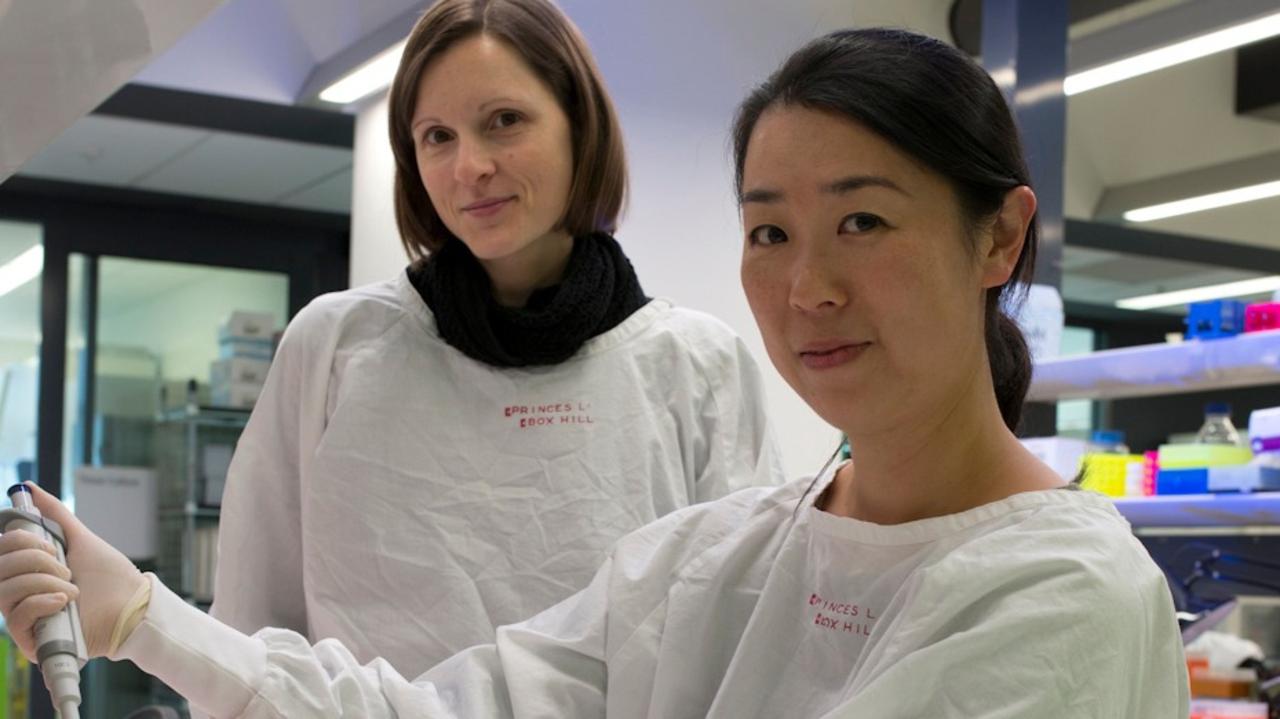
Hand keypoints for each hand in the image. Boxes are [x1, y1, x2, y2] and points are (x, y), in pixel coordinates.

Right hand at [0, 483, 145, 660]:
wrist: (133, 605)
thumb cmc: (110, 575)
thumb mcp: (81, 539)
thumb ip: (54, 515)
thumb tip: (29, 488)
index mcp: (26, 571)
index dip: (16, 541)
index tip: (47, 542)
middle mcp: (19, 594)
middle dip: (34, 559)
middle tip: (65, 565)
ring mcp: (24, 618)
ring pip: (4, 592)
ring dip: (43, 581)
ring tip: (71, 585)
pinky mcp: (31, 641)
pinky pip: (16, 618)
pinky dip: (42, 602)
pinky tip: (65, 600)